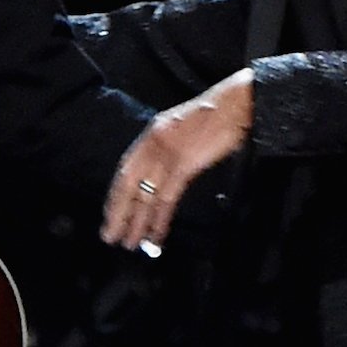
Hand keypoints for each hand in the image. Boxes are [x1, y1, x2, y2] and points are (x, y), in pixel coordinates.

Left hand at [101, 67, 253, 252]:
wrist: (236, 104)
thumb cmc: (217, 116)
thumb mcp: (183, 127)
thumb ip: (169, 146)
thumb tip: (163, 172)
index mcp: (152, 133)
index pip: (126, 168)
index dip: (116, 194)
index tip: (110, 214)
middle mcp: (153, 142)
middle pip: (128, 183)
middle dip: (118, 212)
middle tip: (109, 236)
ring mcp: (167, 153)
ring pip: (145, 195)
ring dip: (136, 222)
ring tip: (129, 243)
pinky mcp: (183, 164)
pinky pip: (166, 198)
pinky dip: (159, 220)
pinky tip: (156, 235)